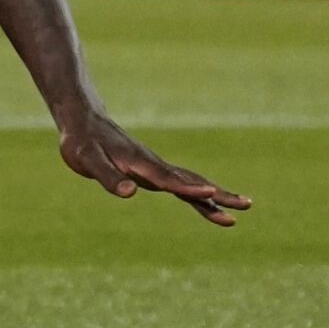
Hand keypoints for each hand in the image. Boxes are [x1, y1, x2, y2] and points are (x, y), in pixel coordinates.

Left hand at [58, 109, 250, 226]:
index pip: (169, 179)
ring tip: (242, 207)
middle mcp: (154, 165)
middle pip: (192, 181)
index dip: (189, 188)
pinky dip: (200, 193)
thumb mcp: (87, 161)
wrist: (84, 121)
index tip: (212, 194)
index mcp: (140, 164)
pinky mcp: (153, 171)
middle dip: (219, 194)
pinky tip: (211, 202)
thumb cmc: (82, 143)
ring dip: (216, 195)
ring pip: (192, 182)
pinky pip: (182, 184)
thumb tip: (130, 194)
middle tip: (246, 205)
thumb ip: (108, 177)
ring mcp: (156, 168)